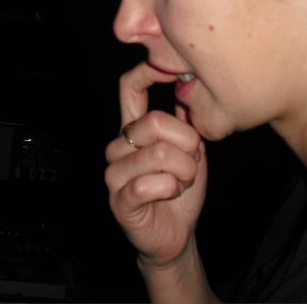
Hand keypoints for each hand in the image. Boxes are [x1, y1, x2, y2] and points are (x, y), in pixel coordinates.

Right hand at [104, 62, 206, 267]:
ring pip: (159, 154)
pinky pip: (152, 184)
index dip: (148, 72)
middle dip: (187, 144)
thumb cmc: (179, 189)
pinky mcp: (119, 199)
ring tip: (182, 181)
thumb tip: (190, 80)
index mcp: (134, 128)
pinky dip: (172, 189)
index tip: (175, 72)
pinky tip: (171, 194)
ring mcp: (115, 172)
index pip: (129, 87)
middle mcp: (119, 145)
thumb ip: (185, 119)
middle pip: (154, 122)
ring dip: (184, 171)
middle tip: (191, 162)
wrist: (175, 234)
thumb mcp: (190, 149)